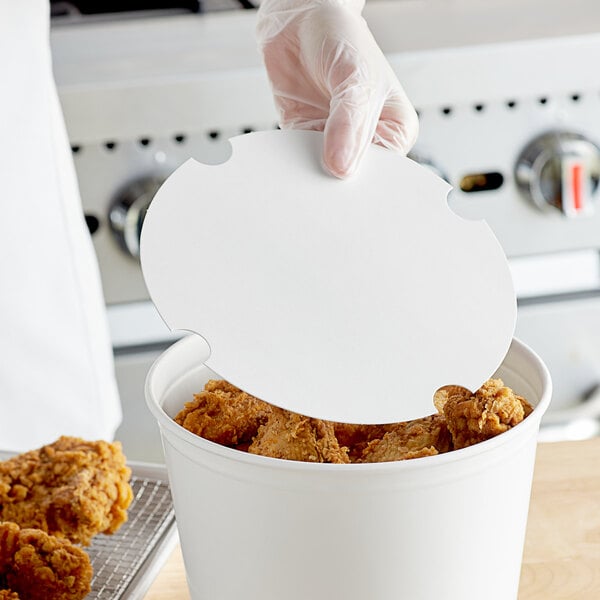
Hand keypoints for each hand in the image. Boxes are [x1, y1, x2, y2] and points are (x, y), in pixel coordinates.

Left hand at [256, 0, 418, 177]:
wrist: (299, 18)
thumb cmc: (340, 37)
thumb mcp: (356, 78)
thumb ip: (350, 123)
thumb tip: (342, 168)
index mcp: (394, 131)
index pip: (385, 172)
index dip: (365, 180)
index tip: (345, 181)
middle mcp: (365, 140)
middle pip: (354, 179)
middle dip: (337, 182)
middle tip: (322, 184)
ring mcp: (333, 141)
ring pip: (323, 174)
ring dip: (310, 174)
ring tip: (303, 168)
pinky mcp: (304, 138)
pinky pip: (297, 161)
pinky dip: (290, 163)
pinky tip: (288, 159)